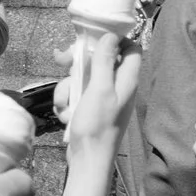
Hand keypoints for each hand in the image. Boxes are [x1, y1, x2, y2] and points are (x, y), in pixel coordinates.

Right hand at [61, 29, 142, 166]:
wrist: (88, 160)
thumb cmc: (97, 126)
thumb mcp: (99, 89)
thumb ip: (105, 61)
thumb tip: (110, 35)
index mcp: (127, 80)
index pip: (131, 49)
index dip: (114, 40)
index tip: (93, 39)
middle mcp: (117, 86)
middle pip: (100, 60)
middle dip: (79, 63)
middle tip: (63, 63)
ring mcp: (102, 98)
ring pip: (82, 78)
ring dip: (68, 89)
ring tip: (66, 106)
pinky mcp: (89, 109)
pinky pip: (75, 95)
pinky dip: (67, 103)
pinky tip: (65, 116)